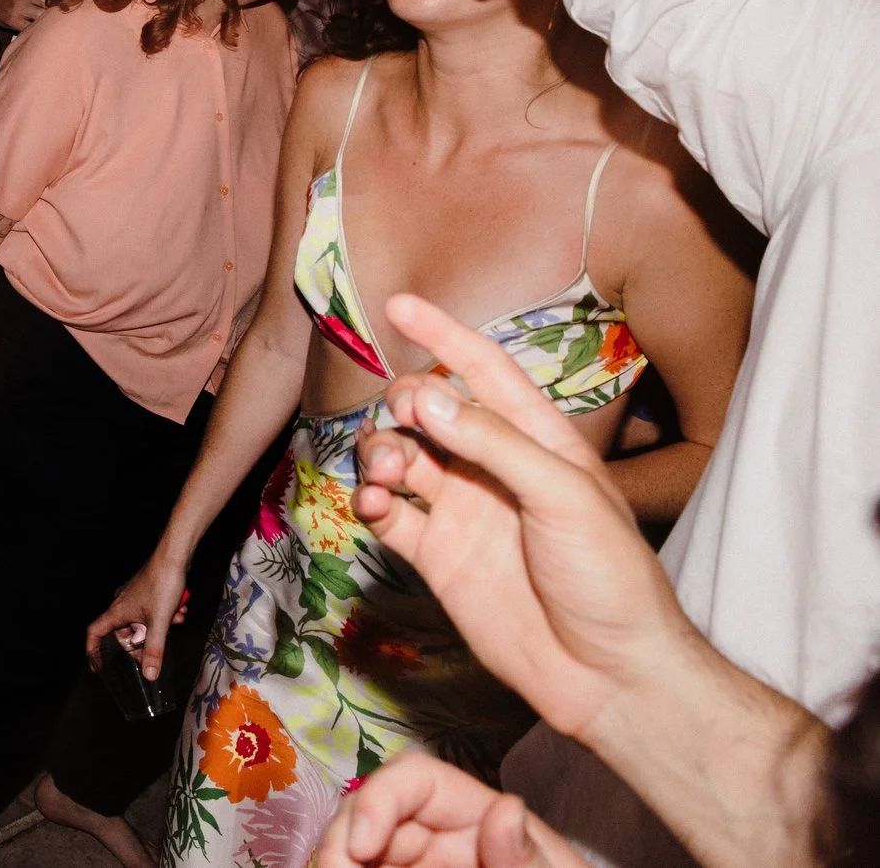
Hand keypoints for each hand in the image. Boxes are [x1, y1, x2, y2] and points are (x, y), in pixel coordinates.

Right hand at [85, 552, 189, 677]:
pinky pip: (151, 612)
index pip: (95, 632)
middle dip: (142, 642)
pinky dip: (164, 616)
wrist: (174, 556)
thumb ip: (154, 650)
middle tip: (156, 650)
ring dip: (159, 627)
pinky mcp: (146, 593)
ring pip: (142, 623)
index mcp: (117, 611)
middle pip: (124, 633)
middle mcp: (121, 604)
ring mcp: (134, 598)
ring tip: (175, 621)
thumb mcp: (159, 622)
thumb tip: (149, 676)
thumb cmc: (162, 585)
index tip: (97, 667)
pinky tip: (179, 611)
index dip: (93, 650)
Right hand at [311, 750, 581, 867]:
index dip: (376, 801)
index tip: (361, 848)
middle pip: (368, 818)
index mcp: (476, 816)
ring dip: (341, 863)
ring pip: (359, 852)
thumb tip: (507, 807)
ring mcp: (420, 866)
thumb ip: (527, 855)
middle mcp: (438, 838)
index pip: (413, 780)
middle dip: (341, 845)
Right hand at [349, 293, 694, 743]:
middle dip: (405, 402)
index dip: (445, 334)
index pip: (486, 371)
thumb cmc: (611, 578)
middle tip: (406, 421)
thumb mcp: (564, 495)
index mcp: (538, 441)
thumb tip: (426, 397)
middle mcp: (494, 469)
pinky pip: (386, 513)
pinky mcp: (436, 555)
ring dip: (381, 452)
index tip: (399, 304)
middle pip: (430, 410)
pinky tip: (373, 506)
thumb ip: (493, 442)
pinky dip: (369, 501)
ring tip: (386, 473)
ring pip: (400, 456)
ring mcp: (462, 511)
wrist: (606, 675)